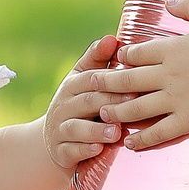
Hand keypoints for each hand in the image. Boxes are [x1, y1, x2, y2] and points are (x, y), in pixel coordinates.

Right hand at [43, 34, 136, 169]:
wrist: (54, 140)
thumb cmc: (79, 104)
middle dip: (110, 101)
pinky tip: (98, 149)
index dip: (110, 78)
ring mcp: (60, 129)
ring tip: (116, 131)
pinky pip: (71, 150)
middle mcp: (63, 105)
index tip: (134, 78)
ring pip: (77, 128)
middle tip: (133, 102)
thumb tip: (113, 37)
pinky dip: (84, 150)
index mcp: (72, 85)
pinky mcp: (60, 151)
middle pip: (87, 101)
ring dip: (97, 130)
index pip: (90, 79)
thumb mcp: (84, 80)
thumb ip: (98, 60)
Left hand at [106, 0, 188, 149]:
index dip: (123, 56)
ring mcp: (176, 100)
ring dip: (116, 111)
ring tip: (102, 113)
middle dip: (106, 82)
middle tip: (90, 84)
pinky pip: (159, 132)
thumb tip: (168, 1)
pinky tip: (130, 143)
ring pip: (136, 108)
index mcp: (173, 50)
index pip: (136, 53)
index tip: (116, 59)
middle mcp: (168, 75)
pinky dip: (142, 139)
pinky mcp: (188, 120)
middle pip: (127, 80)